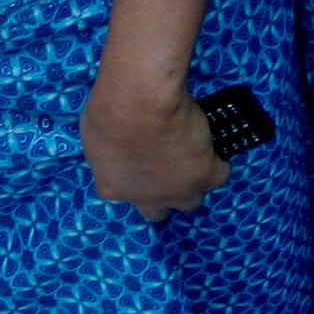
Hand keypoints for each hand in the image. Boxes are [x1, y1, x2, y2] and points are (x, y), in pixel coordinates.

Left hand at [80, 76, 227, 217]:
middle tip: (166, 166)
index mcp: (113, 188)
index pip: (125, 195)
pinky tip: (211, 146)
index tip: (140, 162)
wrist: (141, 102)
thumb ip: (108, 151)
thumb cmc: (108, 111)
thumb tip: (118, 146)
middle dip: (162, 193)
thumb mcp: (94, 135)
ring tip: (193, 157)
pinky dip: (217, 163)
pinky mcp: (205, 175)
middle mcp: (147, 198)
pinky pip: (219, 176)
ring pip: (191, 200)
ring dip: (191, 183)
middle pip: (159, 210)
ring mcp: (179, 190)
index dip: (135, 179)